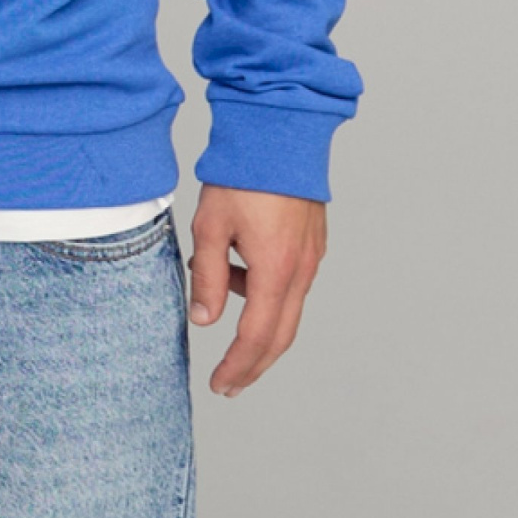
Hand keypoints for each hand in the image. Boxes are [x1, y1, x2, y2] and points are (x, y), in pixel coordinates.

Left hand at [186, 185, 326, 396]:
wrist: (280, 133)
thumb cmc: (244, 175)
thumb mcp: (210, 227)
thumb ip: (208, 278)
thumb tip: (205, 319)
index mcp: (276, 271)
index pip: (257, 337)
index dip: (238, 366)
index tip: (221, 384)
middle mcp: (302, 270)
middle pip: (281, 336)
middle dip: (254, 364)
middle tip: (230, 383)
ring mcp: (312, 257)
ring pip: (286, 308)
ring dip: (254, 315)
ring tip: (217, 283)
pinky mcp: (312, 243)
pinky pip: (290, 281)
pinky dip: (264, 288)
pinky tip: (238, 264)